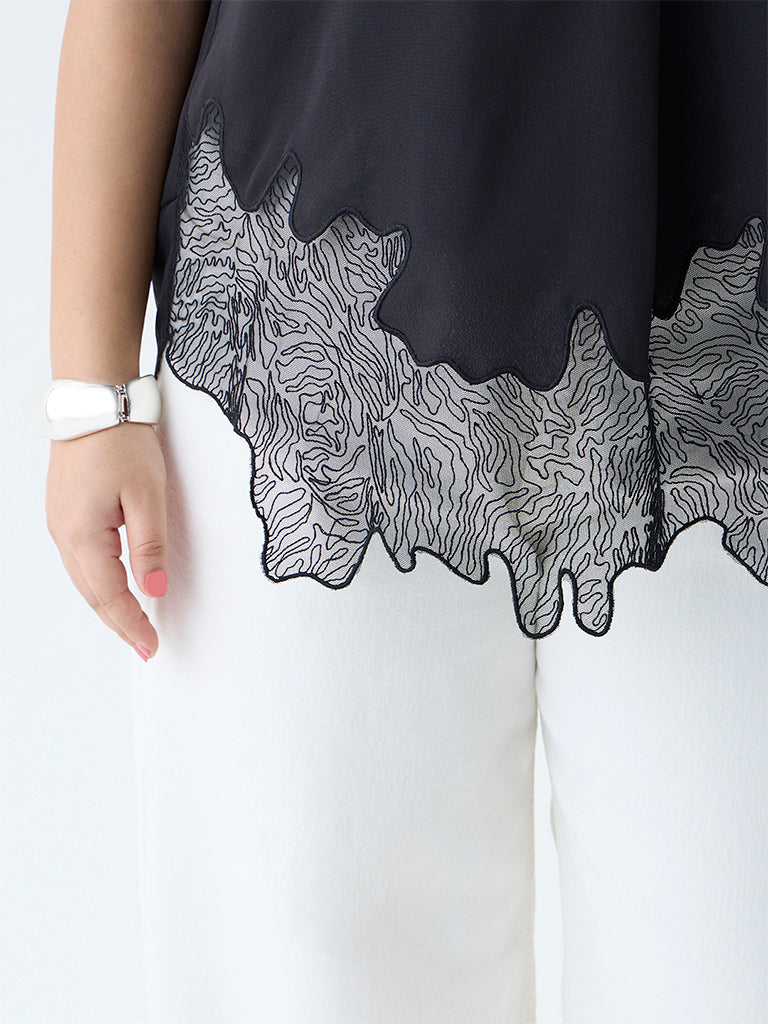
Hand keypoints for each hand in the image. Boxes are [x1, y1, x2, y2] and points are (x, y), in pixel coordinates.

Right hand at [45, 421, 167, 659]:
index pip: (110, 596)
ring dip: (107, 605)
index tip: (152, 647)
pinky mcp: (64, 511)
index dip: (132, 625)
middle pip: (92, 594)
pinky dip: (98, 581)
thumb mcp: (148, 495)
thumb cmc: (122, 442)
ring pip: (83, 579)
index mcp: (83, 535)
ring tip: (132, 625)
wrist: (94, 400)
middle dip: (119, 623)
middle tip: (144, 647)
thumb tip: (154, 592)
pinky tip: (114, 587)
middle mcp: (63, 534)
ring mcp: (59, 522)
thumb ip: (151, 547)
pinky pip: (80, 560)